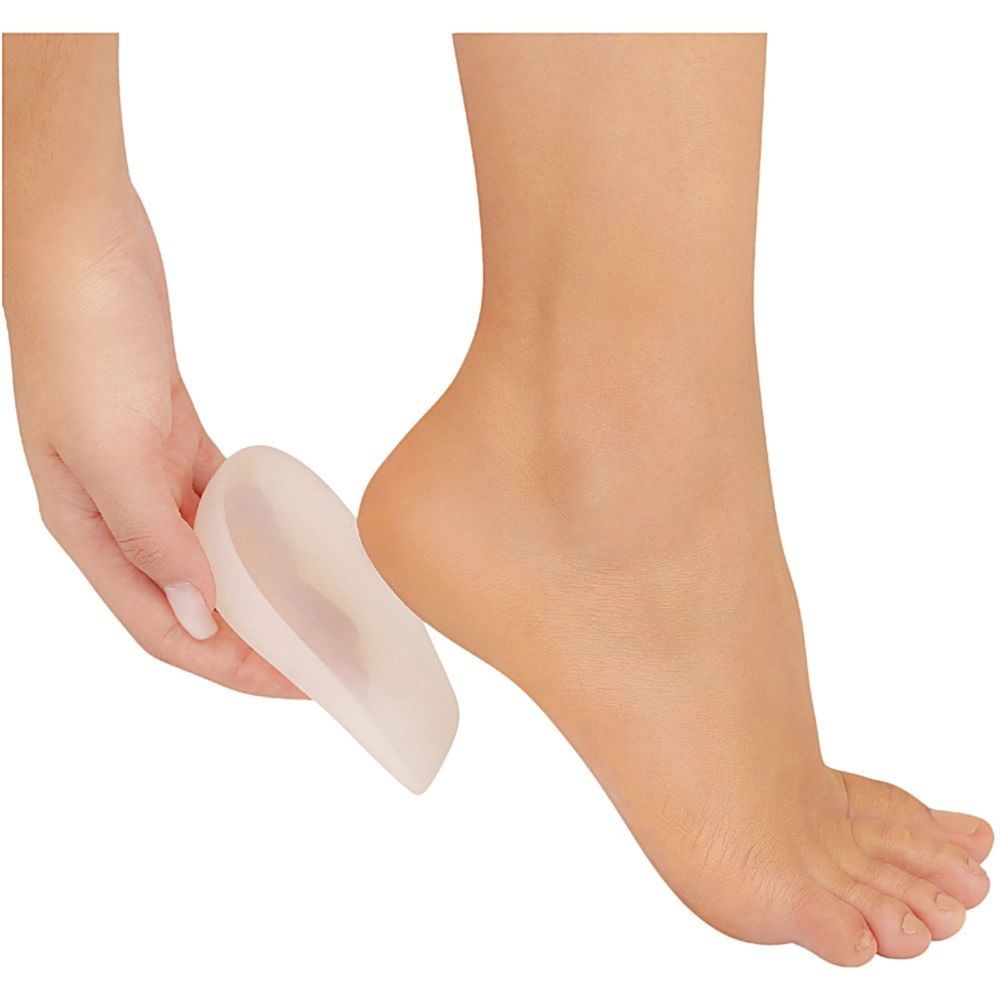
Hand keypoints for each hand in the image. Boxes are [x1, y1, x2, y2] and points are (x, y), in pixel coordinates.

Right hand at [6, 179, 300, 696]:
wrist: (85, 237)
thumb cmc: (83, 333)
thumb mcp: (110, 445)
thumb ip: (148, 537)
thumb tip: (195, 614)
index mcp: (87, 527)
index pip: (161, 628)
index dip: (228, 667)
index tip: (295, 685)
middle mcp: (114, 511)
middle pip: (191, 602)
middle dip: (253, 640)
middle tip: (322, 658)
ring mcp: (144, 473)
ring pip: (208, 555)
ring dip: (258, 587)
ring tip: (316, 610)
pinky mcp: (172, 437)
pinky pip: (218, 502)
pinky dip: (252, 528)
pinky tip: (288, 541)